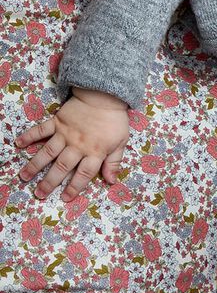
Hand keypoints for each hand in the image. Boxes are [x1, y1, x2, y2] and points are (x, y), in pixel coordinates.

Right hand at [16, 87, 129, 201]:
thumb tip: (111, 181)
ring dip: (35, 165)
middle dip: (50, 182)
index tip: (65, 198)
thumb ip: (114, 162)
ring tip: (24, 177)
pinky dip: (30, 136)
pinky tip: (19, 143)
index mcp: (95, 151)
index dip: (74, 187)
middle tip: (39, 194)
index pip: (84, 174)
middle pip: (63, 167)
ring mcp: (66, 133)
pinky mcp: (57, 121)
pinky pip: (41, 130)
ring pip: (48, 152)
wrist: (106, 94)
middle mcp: (78, 145)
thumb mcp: (121, 141)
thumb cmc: (114, 120)